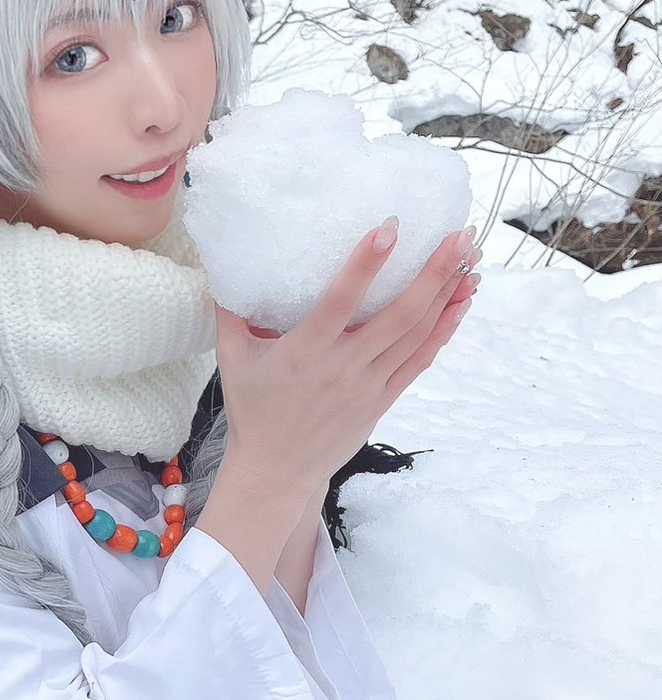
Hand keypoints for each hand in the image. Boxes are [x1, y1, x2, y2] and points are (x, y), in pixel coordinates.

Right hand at [213, 219, 480, 496]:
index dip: (365, 265)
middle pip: (398, 315)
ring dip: (447, 295)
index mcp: (303, 352)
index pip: (340, 302)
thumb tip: (227, 263)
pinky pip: (420, 360)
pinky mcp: (382, 399)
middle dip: (433, 272)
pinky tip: (460, 303)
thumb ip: (231, 311)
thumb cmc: (253, 410)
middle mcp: (342, 367)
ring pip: (416, 334)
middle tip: (460, 235)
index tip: (390, 229)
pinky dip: (442, 330)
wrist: (277, 470)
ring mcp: (368, 385)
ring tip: (470, 258)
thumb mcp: (232, 358)